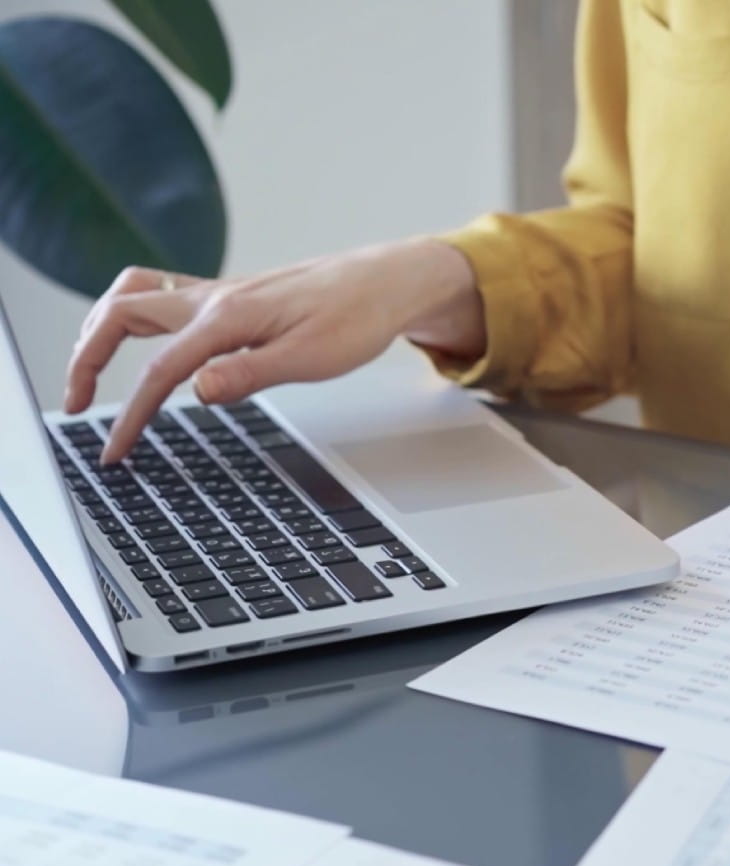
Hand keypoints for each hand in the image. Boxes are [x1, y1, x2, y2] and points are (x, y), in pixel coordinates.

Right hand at [64, 238, 482, 462]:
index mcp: (228, 317)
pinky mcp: (230, 297)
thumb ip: (250, 373)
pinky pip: (164, 299)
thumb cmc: (357, 317)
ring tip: (90, 369)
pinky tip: (145, 347)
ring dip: (102, 327)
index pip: (159, 370)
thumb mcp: (312, 357)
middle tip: (77, 405)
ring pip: (136, 296)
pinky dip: (135, 318)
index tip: (114, 452)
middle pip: (120, 314)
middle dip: (86, 356)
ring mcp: (219, 294)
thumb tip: (196, 390)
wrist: (386, 282)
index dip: (129, 415)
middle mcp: (213, 299)